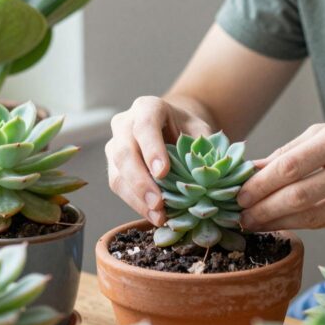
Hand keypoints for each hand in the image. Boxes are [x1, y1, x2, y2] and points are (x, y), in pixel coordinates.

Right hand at [105, 96, 213, 226]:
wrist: (173, 129)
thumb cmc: (188, 129)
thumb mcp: (201, 130)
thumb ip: (205, 146)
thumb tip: (211, 171)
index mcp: (148, 107)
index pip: (145, 126)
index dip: (152, 149)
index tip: (163, 173)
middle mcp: (124, 124)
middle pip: (124, 152)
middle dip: (140, 181)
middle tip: (158, 203)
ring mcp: (115, 146)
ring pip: (117, 173)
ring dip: (137, 198)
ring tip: (158, 216)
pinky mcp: (114, 167)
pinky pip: (119, 187)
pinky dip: (136, 204)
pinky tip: (153, 216)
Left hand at [237, 117, 324, 231]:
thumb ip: (293, 149)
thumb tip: (253, 169)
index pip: (291, 166)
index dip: (261, 184)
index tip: (239, 195)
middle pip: (299, 195)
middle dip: (264, 209)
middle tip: (240, 217)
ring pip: (312, 216)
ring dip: (279, 223)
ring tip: (255, 225)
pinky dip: (303, 225)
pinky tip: (285, 224)